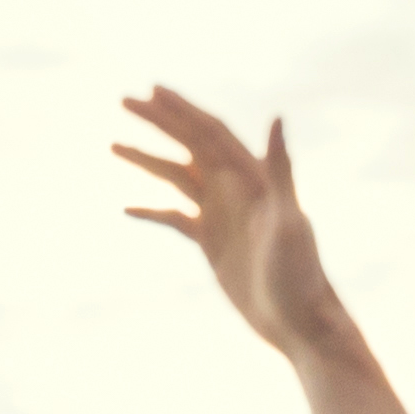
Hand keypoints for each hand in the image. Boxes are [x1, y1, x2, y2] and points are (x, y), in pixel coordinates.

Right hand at [115, 85, 346, 361]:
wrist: (299, 322)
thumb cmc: (301, 274)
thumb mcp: (289, 221)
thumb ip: (281, 169)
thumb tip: (277, 117)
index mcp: (251, 178)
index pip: (210, 132)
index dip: (181, 110)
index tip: (151, 91)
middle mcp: (235, 190)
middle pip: (189, 145)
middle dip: (158, 122)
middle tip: (124, 101)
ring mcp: (222, 216)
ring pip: (177, 177)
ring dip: (147, 160)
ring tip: (113, 145)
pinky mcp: (212, 243)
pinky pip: (175, 218)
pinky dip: (152, 210)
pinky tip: (127, 208)